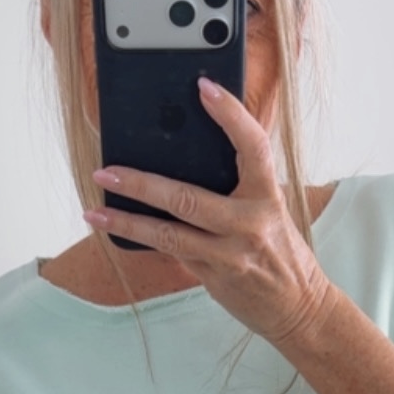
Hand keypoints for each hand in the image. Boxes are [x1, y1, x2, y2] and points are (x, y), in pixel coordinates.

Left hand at [83, 78, 335, 350]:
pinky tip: (116, 229)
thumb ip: (238, 186)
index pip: (253, 146)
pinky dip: (143, 239)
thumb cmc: (280, 251)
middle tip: (105, 171)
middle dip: (141, 184)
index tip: (204, 87)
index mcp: (268, 196)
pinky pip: (172, 253)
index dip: (230, 114)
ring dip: (128, 221)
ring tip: (95, 211)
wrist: (298, 307)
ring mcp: (230, 255)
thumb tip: (184, 159)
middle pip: (187, 199)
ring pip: (170, 234)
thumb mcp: (270, 210)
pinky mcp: (215, 277)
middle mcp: (249, 224)